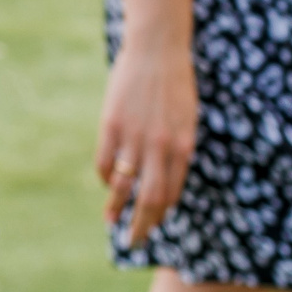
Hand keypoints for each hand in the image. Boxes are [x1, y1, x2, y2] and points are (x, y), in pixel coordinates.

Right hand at [94, 40, 195, 245]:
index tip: (152, 224)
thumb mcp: (186, 119)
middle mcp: (161, 146)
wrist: (158, 50)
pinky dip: (104, 177)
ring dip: (116, 208)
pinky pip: (105, 162)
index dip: (160, 213)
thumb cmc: (175, 85)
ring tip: (111, 222)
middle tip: (134, 242)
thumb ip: (176, 148)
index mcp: (184, 146)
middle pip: (150, 199)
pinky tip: (105, 183)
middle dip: (141, 225)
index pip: (171, 193)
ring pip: (123, 186)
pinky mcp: (112, 126)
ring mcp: (135, 137)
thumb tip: (163, 177)